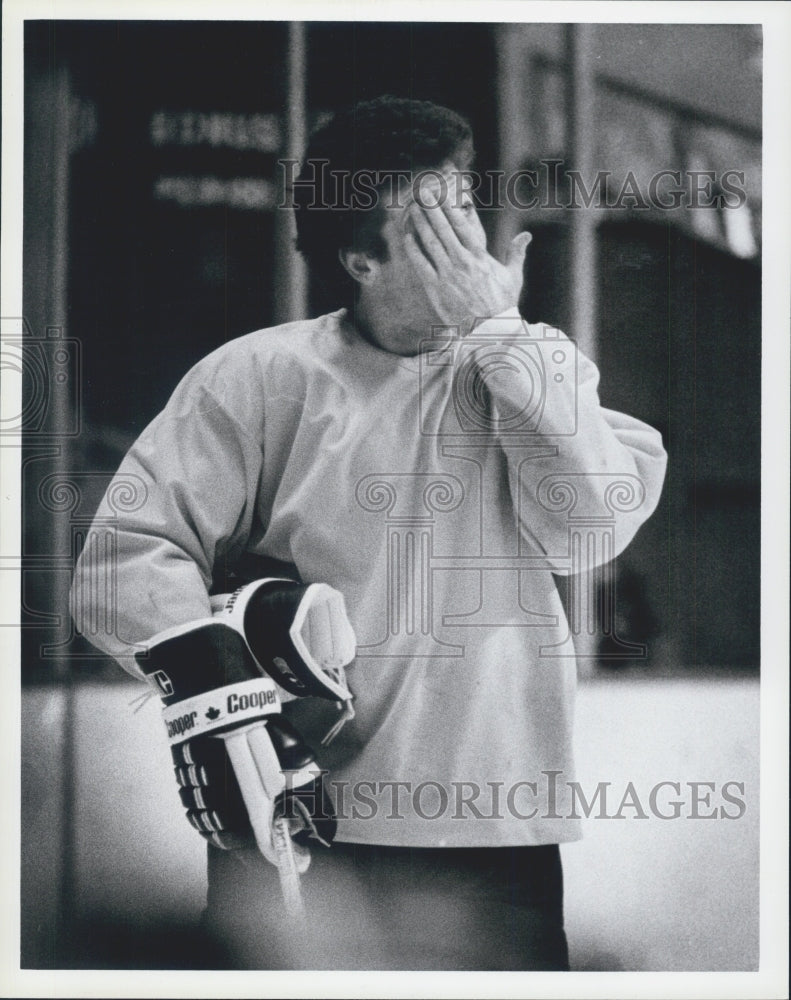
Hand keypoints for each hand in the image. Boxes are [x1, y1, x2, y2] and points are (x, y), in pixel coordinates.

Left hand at [404, 189, 531, 336]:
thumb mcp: (513, 277)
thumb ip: (516, 253)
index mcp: (480, 257)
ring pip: (430, 244)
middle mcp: (462, 262)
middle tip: (422, 193)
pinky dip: (414, 250)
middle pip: (443, 230)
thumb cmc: (502, 305)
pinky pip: (421, 265)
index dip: (450, 209)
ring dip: (421, 225)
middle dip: (432, 210)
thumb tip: (526, 236)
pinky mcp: (436, 289)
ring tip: (413, 209)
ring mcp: (448, 275)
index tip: (442, 195)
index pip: (462, 226)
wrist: (489, 331)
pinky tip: (407, 237)